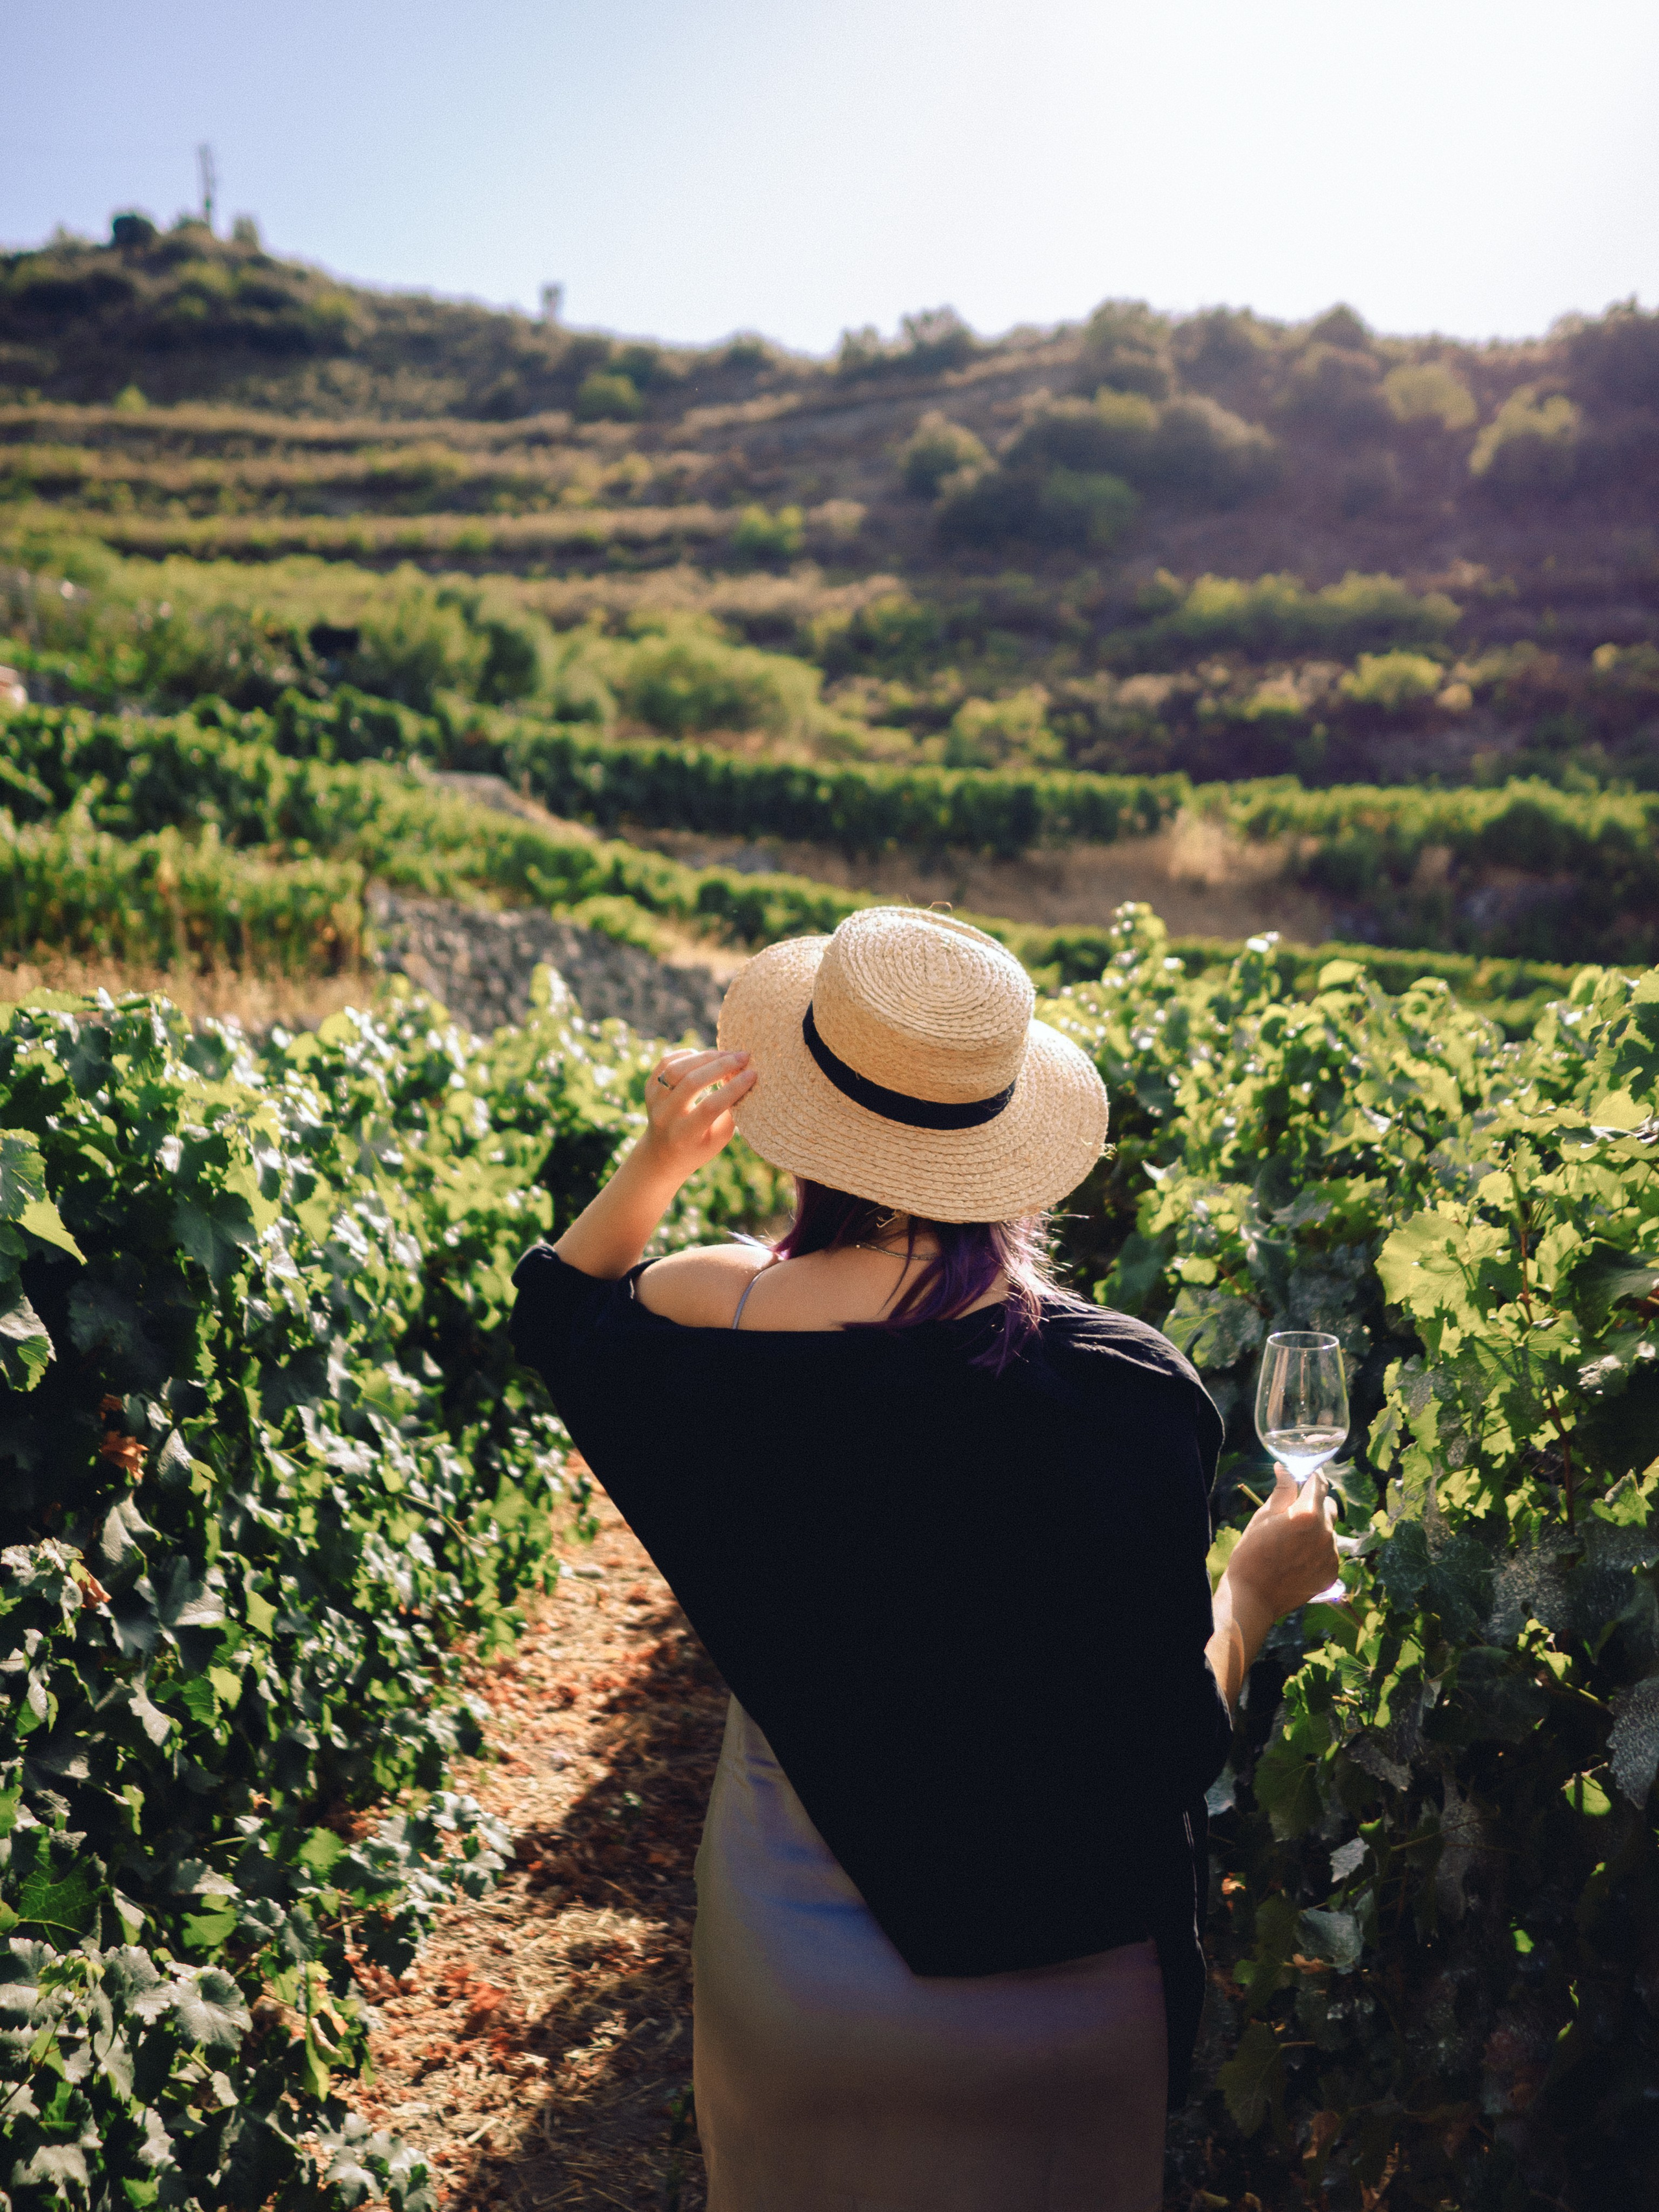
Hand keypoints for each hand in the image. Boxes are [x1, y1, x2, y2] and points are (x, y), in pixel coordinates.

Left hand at [638, 1048, 756, 1180]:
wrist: (661, 1154)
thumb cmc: (697, 1148)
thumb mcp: (718, 1140)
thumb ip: (731, 1114)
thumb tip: (745, 1080)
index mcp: (684, 1134)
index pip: (711, 1106)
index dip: (733, 1088)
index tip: (753, 1074)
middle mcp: (665, 1116)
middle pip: (692, 1082)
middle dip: (721, 1066)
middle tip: (744, 1056)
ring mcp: (654, 1100)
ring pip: (677, 1068)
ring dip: (705, 1057)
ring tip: (726, 1055)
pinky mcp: (649, 1087)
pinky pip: (666, 1062)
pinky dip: (687, 1055)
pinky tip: (703, 1058)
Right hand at [1224, 1462, 1342, 1620]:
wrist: (1253, 1597)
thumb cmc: (1251, 1553)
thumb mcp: (1263, 1517)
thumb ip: (1282, 1491)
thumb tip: (1285, 1468)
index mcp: (1307, 1514)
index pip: (1318, 1483)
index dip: (1312, 1476)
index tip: (1307, 1475)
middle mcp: (1325, 1533)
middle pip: (1328, 1506)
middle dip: (1315, 1504)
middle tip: (1294, 1513)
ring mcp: (1331, 1555)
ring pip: (1329, 1530)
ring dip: (1317, 1529)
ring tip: (1292, 1542)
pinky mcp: (1333, 1572)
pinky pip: (1329, 1552)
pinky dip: (1318, 1550)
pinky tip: (1298, 1559)